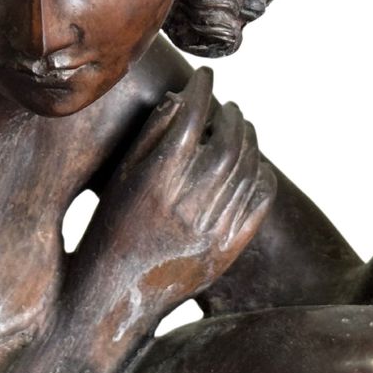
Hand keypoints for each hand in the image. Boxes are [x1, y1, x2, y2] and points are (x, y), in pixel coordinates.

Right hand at [78, 68, 274, 327]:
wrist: (114, 296)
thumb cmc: (110, 229)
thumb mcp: (118, 180)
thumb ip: (149, 138)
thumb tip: (181, 102)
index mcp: (153, 182)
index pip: (189, 120)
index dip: (201, 90)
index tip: (206, 75)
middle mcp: (184, 205)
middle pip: (226, 144)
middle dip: (232, 116)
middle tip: (229, 104)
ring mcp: (209, 231)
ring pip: (246, 171)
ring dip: (250, 142)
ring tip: (244, 127)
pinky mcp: (225, 252)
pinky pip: (257, 206)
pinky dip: (262, 178)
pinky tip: (256, 166)